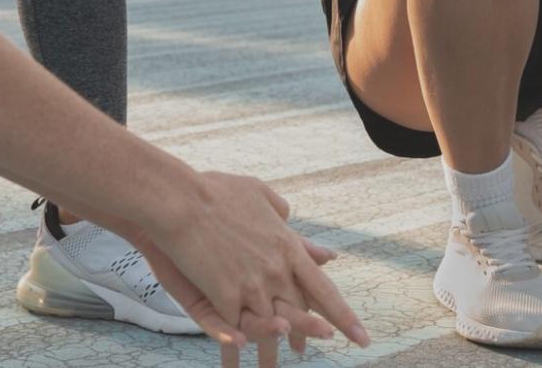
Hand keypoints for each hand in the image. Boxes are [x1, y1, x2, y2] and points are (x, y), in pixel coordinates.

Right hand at [142, 172, 367, 359]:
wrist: (180, 200)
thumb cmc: (216, 190)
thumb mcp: (257, 193)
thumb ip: (278, 211)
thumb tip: (290, 220)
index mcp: (288, 247)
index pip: (324, 290)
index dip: (344, 316)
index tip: (361, 336)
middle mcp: (276, 270)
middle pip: (301, 313)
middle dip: (309, 334)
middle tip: (312, 351)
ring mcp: (251, 285)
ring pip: (270, 327)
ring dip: (273, 348)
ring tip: (276, 367)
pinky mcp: (223, 296)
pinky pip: (237, 327)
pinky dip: (241, 341)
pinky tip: (245, 353)